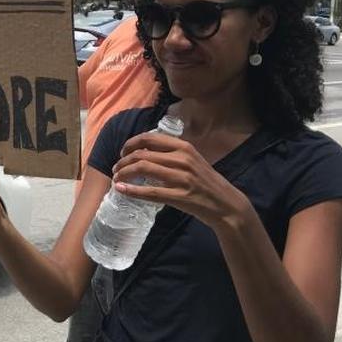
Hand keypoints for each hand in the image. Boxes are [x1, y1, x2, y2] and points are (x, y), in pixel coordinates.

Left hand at [111, 132, 249, 230]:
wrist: (225, 204)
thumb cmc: (206, 182)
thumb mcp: (192, 160)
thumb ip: (171, 154)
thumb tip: (143, 152)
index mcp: (183, 147)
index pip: (149, 138)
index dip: (130, 144)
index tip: (123, 153)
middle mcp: (182, 158)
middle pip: (142, 154)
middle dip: (123, 161)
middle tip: (116, 169)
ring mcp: (181, 177)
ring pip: (143, 169)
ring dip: (124, 173)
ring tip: (117, 178)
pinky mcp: (180, 196)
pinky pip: (150, 191)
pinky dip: (132, 190)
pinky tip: (121, 190)